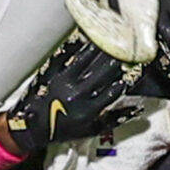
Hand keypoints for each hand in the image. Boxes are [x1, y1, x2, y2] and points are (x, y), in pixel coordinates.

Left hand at [10, 38, 137, 153]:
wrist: (32, 128)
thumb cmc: (63, 130)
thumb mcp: (91, 130)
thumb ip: (115, 119)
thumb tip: (137, 110)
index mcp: (88, 110)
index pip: (113, 92)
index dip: (125, 80)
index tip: (135, 70)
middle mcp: (78, 94)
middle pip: (102, 73)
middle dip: (117, 60)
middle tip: (127, 49)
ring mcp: (66, 82)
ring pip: (88, 61)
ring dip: (101, 50)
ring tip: (113, 39)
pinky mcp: (55, 73)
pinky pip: (72, 57)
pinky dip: (82, 48)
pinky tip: (90, 40)